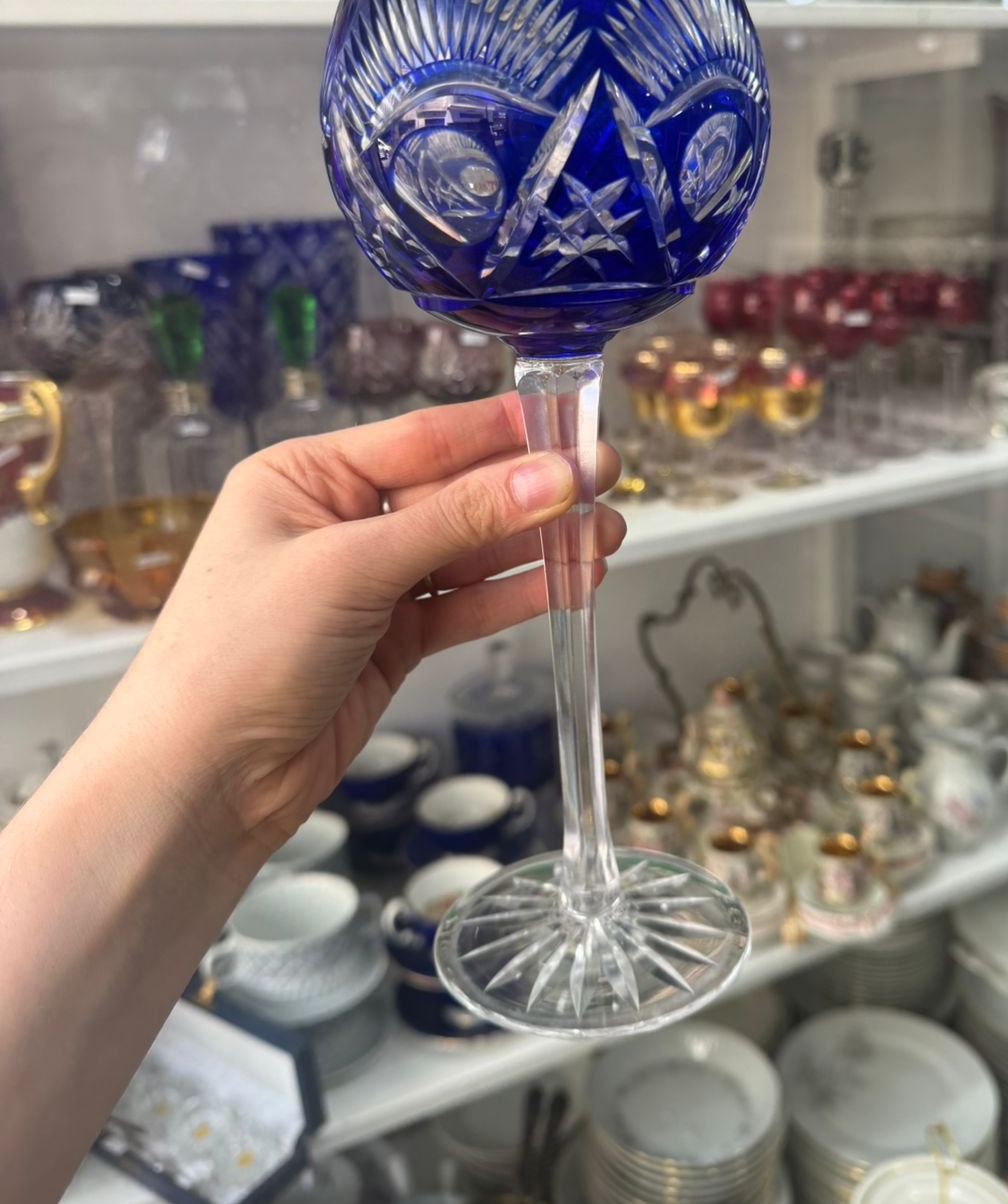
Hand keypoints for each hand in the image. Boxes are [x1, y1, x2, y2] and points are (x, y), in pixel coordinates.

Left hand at [116, 394, 622, 856]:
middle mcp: (338, 521)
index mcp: (306, 477)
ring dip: (537, 545)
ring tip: (608, 534)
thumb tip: (551, 477)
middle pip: (455, 494)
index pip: (423, 439)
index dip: (502, 432)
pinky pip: (466, 605)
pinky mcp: (391, 641)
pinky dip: (516, 595)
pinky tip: (570, 581)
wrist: (203, 779)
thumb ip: (457, 521)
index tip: (573, 424)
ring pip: (469, 552)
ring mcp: (368, 584)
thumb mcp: (351, 567)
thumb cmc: (238, 654)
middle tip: (607, 479)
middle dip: (531, 491)